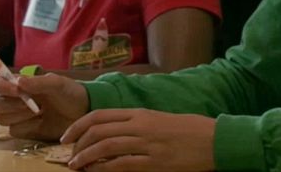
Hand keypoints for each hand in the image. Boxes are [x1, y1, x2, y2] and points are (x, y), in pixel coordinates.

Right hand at [0, 73, 88, 140]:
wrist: (81, 111)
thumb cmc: (68, 92)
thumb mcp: (57, 83)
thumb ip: (38, 82)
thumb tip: (18, 81)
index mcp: (16, 83)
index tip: (16, 90)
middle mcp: (11, 99)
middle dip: (5, 105)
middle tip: (28, 104)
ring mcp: (15, 116)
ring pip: (1, 119)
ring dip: (19, 115)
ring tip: (40, 111)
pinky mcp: (22, 130)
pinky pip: (13, 131)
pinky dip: (26, 126)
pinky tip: (41, 121)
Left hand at [62, 109, 215, 171]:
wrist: (214, 140)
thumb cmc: (188, 130)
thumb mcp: (158, 120)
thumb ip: (135, 124)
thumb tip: (112, 133)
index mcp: (139, 114)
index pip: (99, 116)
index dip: (78, 126)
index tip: (66, 137)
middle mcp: (139, 126)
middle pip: (97, 131)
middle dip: (78, 144)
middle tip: (70, 156)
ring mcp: (146, 143)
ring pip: (105, 146)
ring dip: (86, 157)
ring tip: (76, 166)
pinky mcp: (154, 162)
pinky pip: (122, 164)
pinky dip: (105, 168)